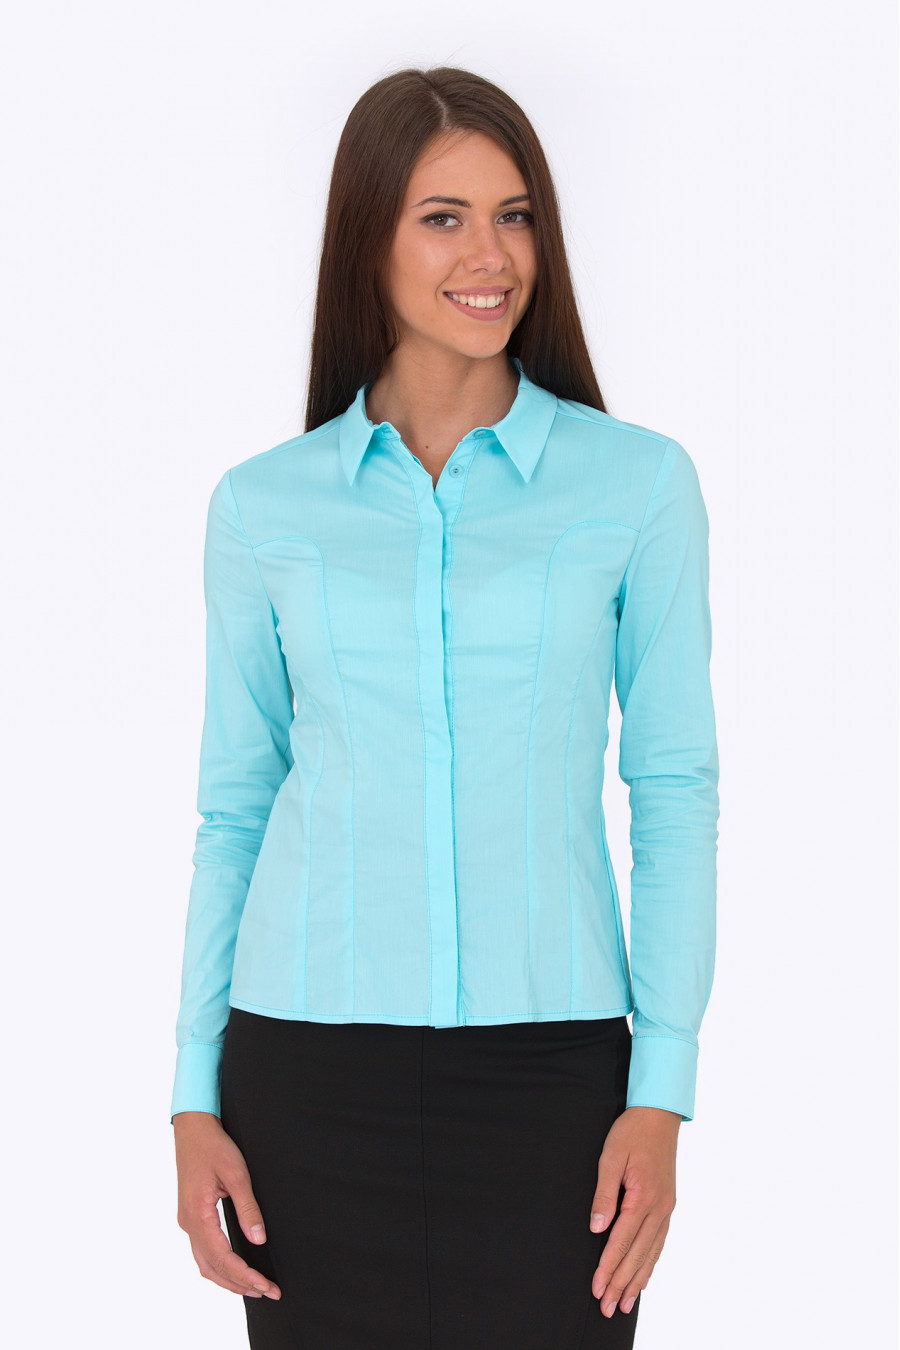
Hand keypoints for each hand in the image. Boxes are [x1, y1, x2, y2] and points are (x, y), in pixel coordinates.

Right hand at [174, 1110, 281, 1299]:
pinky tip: (234, 1267)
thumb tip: (259, 1240)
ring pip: (204, 1263)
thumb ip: (247, 1208)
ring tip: (254, 1287)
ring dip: (228, 1278)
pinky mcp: (190, 1216)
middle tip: (268, 1291)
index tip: (266, 1285)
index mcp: (198, 1214)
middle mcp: (188, 1223)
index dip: (245, 1275)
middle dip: (239, 1283)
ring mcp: (187, 1221)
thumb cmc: (214, 1146)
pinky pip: (202, 1251)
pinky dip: (218, 1266)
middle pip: (211, 1268)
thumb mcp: (237, 1174)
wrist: (192, 1128)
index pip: (222, 1258)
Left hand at [588, 1105, 680, 1316]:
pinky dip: (651, 1263)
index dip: (608, 1268)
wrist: (659, 1116)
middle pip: (638, 1255)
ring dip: (637, 1280)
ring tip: (626, 1303)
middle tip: (608, 1308)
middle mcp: (659, 1208)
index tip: (597, 1289)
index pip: (622, 1242)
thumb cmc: (632, 1133)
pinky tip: (645, 1276)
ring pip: (651, 1253)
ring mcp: (666, 1208)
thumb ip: (604, 1195)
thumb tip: (597, 1228)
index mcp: (643, 1197)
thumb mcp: (610, 1157)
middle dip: (622, 1283)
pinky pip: (660, 1242)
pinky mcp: (668, 1205)